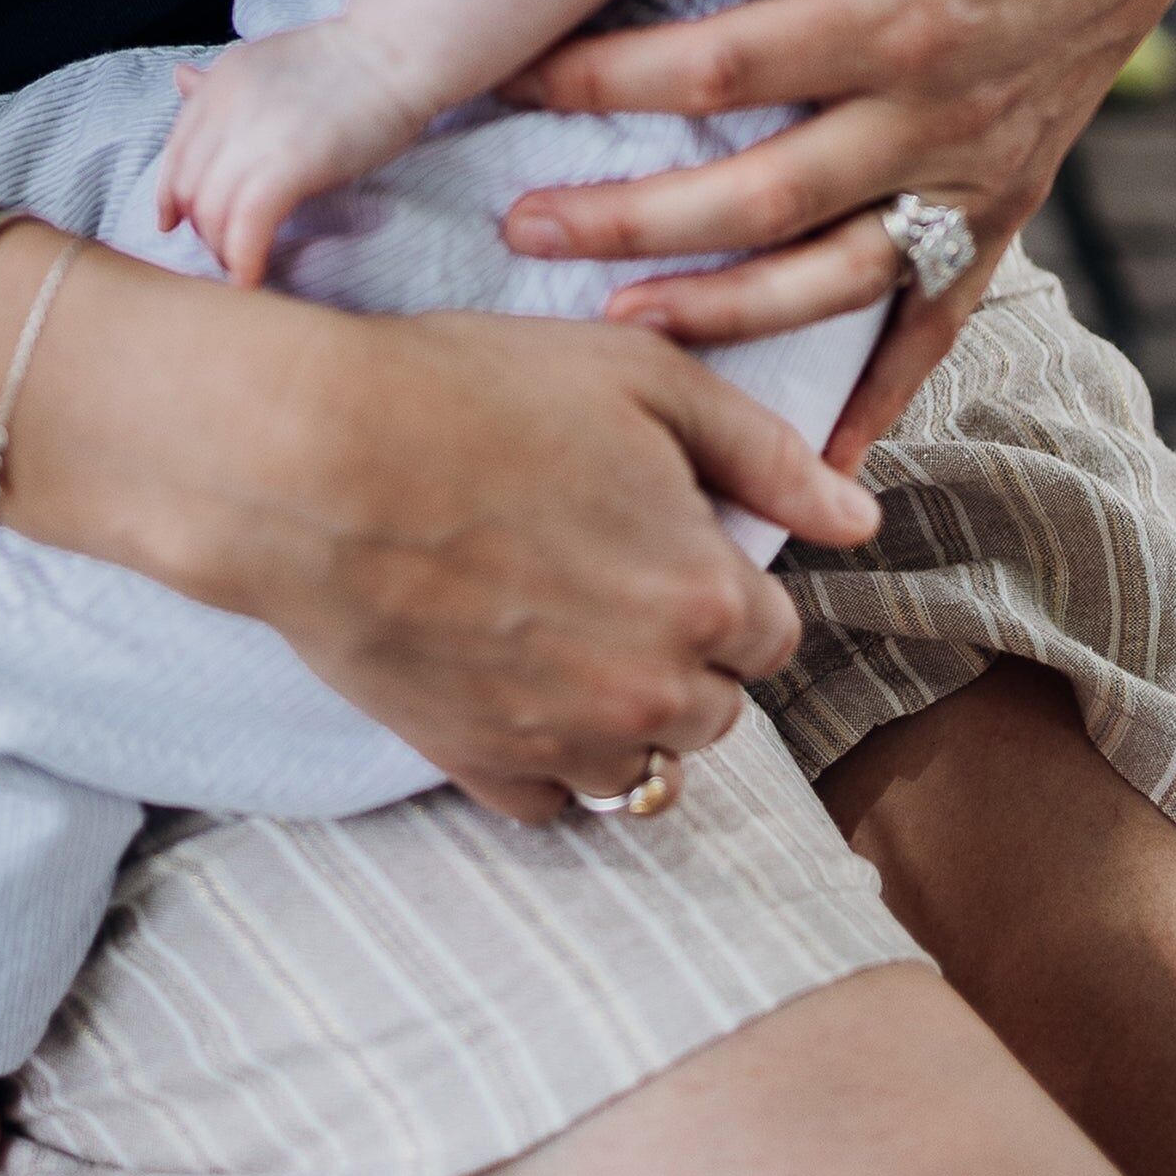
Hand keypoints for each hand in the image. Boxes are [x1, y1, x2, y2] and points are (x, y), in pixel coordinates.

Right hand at [150, 295, 879, 818]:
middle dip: (684, 646)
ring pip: (645, 761)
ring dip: (625, 707)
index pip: (773, 632)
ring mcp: (563, 740)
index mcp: (706, 598)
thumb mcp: (642, 376)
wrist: (313, 458)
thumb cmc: (473, 393)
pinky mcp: (477, 765)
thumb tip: (863, 519)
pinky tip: (512, 674)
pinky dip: (549, 752)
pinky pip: (555, 799)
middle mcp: (651, 691)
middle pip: (717, 706)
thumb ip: (768, 453)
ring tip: (560, 624)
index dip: (724, 573)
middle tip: (607, 568)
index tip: (667, 532)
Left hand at [155, 27, 426, 285]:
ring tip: (244, 263)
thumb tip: (179, 79)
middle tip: (227, 247)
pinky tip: (252, 275)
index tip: (178, 224)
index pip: (175, 154)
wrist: (395, 51)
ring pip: (212, 213)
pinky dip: (243, 258)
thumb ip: (220, 82)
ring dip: (223, 250)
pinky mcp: (290, 163)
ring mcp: (256, 135)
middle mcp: (226, 106)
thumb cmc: (341, 60)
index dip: (172, 197)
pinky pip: (247, 224)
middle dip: (203, 228)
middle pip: (190, 189)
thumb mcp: (265, 60)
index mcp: (219, 82)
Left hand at [499, 0, 1175, 465]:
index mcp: (898, 14)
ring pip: (834, 278)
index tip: (517, 83)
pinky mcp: (1006, 209)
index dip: (610, 80)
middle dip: (630, 221)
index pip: (722, 65)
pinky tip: (817, 457)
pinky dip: (883, 398)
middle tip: (520, 227)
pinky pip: (938, 322)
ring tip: (617, 327)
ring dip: (724, 316)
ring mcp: (974, 177)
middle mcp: (936, 116)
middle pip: (759, 194)